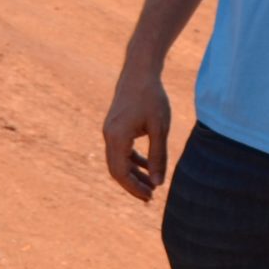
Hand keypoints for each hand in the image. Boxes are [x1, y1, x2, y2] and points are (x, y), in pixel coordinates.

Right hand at [102, 69, 171, 202]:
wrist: (139, 70)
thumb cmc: (152, 97)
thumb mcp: (159, 128)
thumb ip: (158, 156)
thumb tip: (157, 183)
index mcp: (117, 136)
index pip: (120, 172)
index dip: (134, 188)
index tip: (150, 197)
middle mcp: (109, 135)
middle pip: (116, 169)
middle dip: (132, 185)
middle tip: (151, 197)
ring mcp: (110, 130)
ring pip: (118, 160)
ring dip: (133, 174)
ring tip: (152, 186)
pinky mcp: (115, 126)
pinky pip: (121, 150)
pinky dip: (132, 161)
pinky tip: (148, 166)